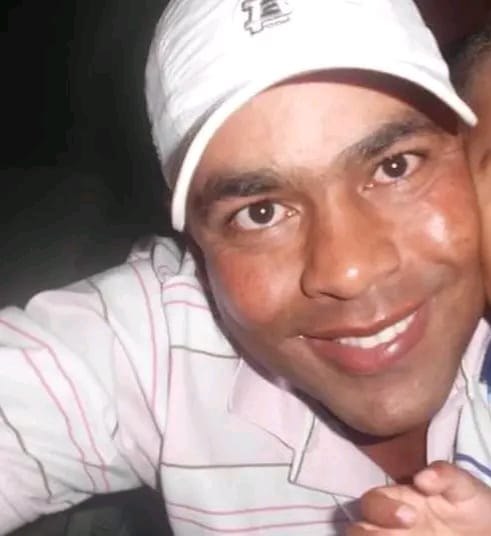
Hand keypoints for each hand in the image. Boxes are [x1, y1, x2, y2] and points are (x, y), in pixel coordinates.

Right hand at [346, 461, 490, 534]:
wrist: (488, 533)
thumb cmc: (472, 506)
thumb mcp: (465, 487)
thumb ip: (446, 475)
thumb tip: (421, 478)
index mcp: (398, 501)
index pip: (371, 501)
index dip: (382, 508)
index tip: (410, 515)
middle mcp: (390, 525)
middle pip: (358, 528)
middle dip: (367, 534)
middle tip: (403, 535)